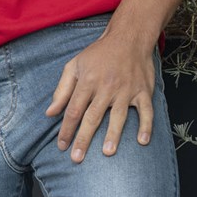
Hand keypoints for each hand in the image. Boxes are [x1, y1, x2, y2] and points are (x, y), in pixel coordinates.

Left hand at [45, 34, 154, 162]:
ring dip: (113, 134)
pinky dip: (146, 125)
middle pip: (92, 116)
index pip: (73, 110)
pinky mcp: (143, 91)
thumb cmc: (98, 54)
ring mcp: (126, 89)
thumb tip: (50, 113)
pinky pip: (146, 110)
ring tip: (107, 152)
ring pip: (118, 115)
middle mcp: (106, 87)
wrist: (128, 38)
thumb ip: (62, 90)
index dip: (66, 129)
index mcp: (87, 81)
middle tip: (76, 158)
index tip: (61, 146)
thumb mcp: (75, 65)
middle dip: (83, 138)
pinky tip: (142, 141)